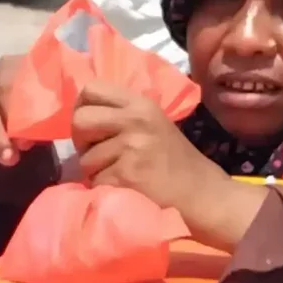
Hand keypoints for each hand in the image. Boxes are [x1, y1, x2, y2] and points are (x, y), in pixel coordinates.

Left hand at [72, 81, 266, 248]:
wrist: (202, 194)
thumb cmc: (175, 161)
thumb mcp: (153, 124)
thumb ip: (122, 115)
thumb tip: (81, 116)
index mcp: (141, 103)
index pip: (91, 89)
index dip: (82, 108)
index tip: (91, 127)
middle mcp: (135, 119)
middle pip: (80, 120)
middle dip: (81, 141)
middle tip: (98, 153)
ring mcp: (131, 146)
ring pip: (85, 158)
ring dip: (96, 171)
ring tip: (120, 173)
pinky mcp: (126, 174)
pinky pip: (96, 181)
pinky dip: (105, 188)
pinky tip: (126, 188)